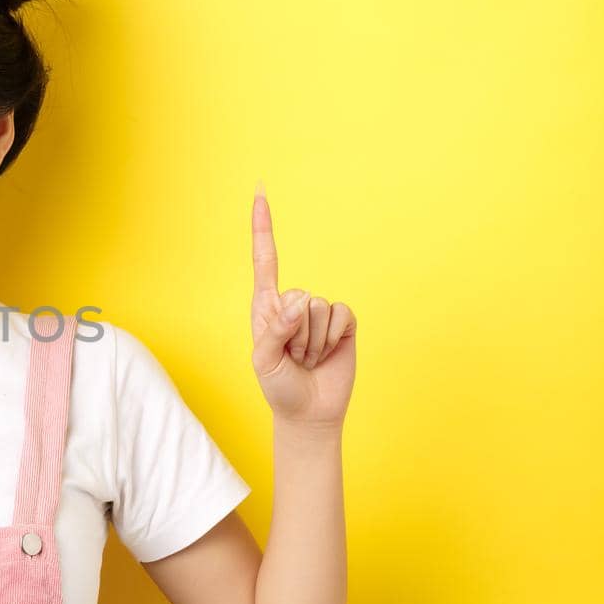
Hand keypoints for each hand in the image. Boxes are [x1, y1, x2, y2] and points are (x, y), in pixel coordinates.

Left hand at [249, 185, 355, 426]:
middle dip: (294, 333)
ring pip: (319, 308)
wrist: (310, 412)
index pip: (265, 259)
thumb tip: (300, 300)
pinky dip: (332, 339)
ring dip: (312, 342)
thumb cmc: (279, 386)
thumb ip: (276, 329)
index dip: (262, 226)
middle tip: (292, 357)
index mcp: (266, 306)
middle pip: (298, 295)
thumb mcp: (264, 361)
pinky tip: (327, 354)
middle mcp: (293, 303)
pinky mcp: (344, 322)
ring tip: (307, 359)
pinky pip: (341, 315)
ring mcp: (319, 312)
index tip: (260, 191)